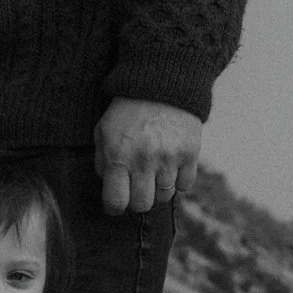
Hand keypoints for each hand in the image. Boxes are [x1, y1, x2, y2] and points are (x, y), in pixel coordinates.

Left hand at [94, 98, 201, 216]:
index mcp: (118, 156)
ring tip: (154, 172)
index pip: (116, 202)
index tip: (116, 202)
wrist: (161, 85)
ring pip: (165, 197)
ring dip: (158, 189)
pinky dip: (178, 181)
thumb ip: (102, 162)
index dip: (114, 207)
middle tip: (136, 187)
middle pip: (142, 205)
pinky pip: (185, 185)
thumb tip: (109, 188)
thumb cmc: (127, 111)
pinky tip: (171, 166)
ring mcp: (169, 158)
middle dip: (137, 200)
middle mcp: (144, 161)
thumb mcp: (103, 132)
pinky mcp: (190, 154)